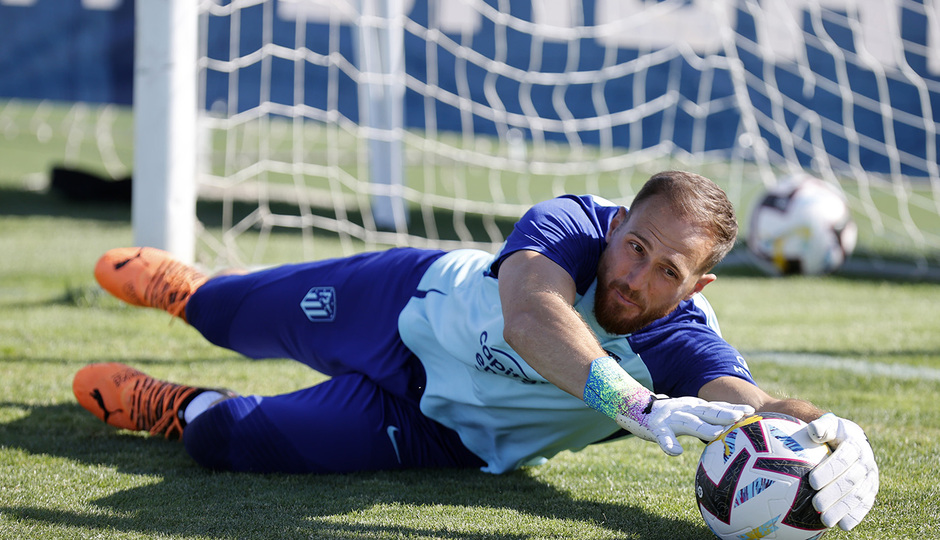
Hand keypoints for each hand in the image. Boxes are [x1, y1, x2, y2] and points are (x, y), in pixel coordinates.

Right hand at [615, 395, 753, 455]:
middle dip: (724, 414)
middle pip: (708, 411)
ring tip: (716, 433)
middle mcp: (684, 409)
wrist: (633, 407)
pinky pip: (664, 438)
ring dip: (703, 428)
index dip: (733, 408)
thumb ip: (705, 419)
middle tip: (740, 417)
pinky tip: (676, 452)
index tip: (751, 411)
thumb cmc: (666, 416)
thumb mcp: (688, 413)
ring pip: (689, 423)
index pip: (717, 406)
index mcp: (694, 406)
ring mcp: (670, 418)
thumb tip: (730, 426)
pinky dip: (669, 444)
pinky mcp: (655, 428)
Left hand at [807, 413, 878, 530]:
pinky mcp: (871, 491)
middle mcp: (866, 462)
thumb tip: (813, 430)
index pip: (843, 459)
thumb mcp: (829, 425)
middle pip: (851, 481)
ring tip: (825, 520)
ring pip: (858, 496)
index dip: (829, 470)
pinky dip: (855, 516)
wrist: (851, 439)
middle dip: (833, 494)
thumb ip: (822, 427)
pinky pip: (865, 505)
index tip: (812, 482)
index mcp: (855, 444)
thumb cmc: (832, 433)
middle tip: (816, 505)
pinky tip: (842, 525)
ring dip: (842, 509)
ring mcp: (870, 478)